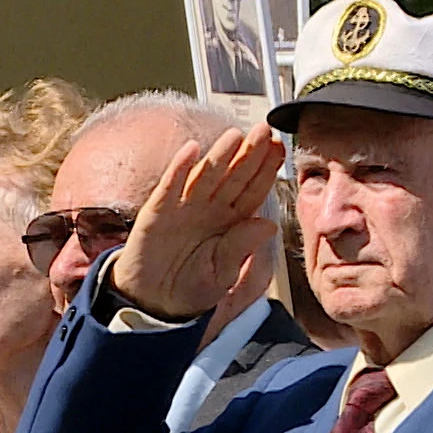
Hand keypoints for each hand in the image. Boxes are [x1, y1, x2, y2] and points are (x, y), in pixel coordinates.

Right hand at [109, 124, 283, 320]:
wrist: (152, 303)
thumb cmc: (190, 288)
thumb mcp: (221, 275)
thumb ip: (241, 248)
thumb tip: (269, 225)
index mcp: (230, 221)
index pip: (252, 190)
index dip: (266, 169)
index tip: (280, 149)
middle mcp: (209, 209)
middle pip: (232, 176)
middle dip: (249, 153)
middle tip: (263, 130)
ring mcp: (183, 207)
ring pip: (205, 175)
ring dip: (219, 155)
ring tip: (234, 136)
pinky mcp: (157, 212)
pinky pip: (169, 187)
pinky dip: (178, 168)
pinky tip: (191, 151)